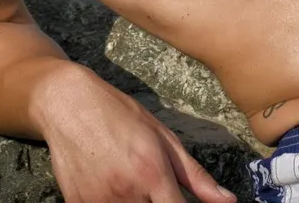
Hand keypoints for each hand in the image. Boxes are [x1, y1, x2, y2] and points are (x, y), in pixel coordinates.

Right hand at [31, 65, 237, 202]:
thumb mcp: (164, 138)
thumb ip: (196, 177)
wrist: (68, 105)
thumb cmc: (120, 116)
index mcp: (153, 174)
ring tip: (132, 184)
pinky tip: (112, 187)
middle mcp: (126, 193)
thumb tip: (229, 201)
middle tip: (155, 190)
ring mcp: (98, 202)